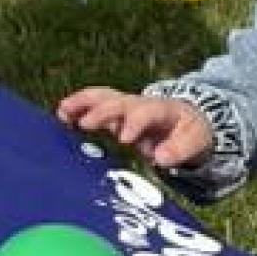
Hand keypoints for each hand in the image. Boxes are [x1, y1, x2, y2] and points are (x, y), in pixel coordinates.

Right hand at [59, 86, 215, 169]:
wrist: (187, 120)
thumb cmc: (189, 132)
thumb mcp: (194, 142)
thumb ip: (179, 150)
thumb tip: (160, 159)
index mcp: (162, 110)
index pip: (146, 112)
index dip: (134, 124)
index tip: (124, 139)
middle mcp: (140, 103)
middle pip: (119, 102)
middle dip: (102, 112)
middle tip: (85, 125)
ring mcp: (125, 105)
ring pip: (102, 97)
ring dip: (82, 103)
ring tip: (63, 113)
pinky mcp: (114, 112)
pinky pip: (94, 103)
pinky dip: (78, 107)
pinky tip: (62, 116)